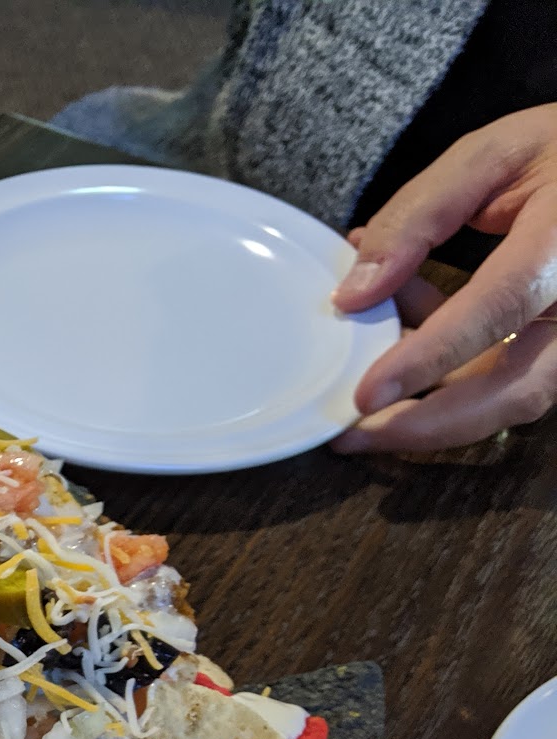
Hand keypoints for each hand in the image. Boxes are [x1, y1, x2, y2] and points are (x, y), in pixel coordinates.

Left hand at [330, 103, 556, 452]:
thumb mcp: (490, 156)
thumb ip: (418, 217)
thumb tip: (353, 294)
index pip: (499, 308)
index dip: (429, 358)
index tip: (366, 394)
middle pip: (515, 390)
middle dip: (427, 424)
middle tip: (349, 435)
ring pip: (507, 395)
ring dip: (428, 400)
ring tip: (360, 378)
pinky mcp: (556, 343)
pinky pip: (501, 375)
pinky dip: (442, 369)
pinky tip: (398, 329)